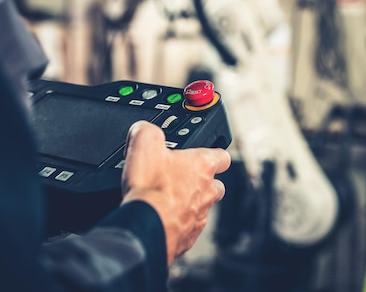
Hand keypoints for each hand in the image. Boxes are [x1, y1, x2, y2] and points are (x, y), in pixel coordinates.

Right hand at [120, 121, 230, 265]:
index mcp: (202, 166)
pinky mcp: (188, 237)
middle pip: (216, 184)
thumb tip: (143, 129)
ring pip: (203, 207)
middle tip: (181, 177)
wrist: (144, 226)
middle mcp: (207, 191)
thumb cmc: (150, 187)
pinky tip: (161, 217)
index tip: (204, 153)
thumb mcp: (145, 142)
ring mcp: (200, 216)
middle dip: (203, 181)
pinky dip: (178, 222)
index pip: (222, 156)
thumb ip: (148, 130)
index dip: (213, 153)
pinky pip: (188, 228)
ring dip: (190, 202)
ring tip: (168, 199)